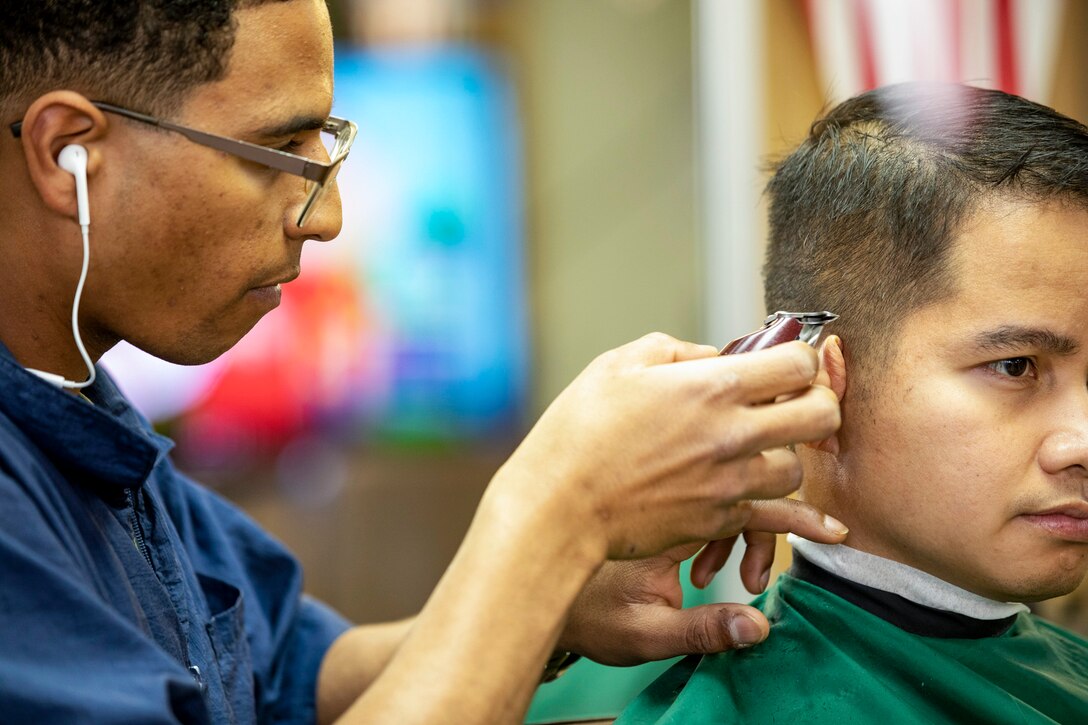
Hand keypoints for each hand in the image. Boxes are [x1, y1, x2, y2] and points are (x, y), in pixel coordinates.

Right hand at [485, 333, 840, 561]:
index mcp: (710, 388)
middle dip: (818, 403)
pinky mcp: (717, 521)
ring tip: (755, 451)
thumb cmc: (579, 431)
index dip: (800, 358)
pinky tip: (764, 502)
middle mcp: (731, 435)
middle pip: (821, 416)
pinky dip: (763, 503)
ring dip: (783, 456)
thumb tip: (713, 357)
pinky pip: (764, 512)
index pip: (797, 363)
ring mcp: (728, 483)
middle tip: (794, 404)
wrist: (558, 506)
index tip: (786, 363)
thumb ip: (674, 351)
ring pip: (795, 471)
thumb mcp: (618, 365)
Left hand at [557, 498, 847, 664]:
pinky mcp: (670, 510)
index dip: (772, 523)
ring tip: (743, 580)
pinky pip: (713, 505)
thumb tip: (758, 628)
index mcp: (667, 512)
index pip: (739, 494)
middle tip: (769, 565)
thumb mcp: (642, 629)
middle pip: (746, 477)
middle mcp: (674, 492)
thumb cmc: (586, 611)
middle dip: (770, 517)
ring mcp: (673, 496)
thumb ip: (700, 630)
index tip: (793, 552)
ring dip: (750, 528)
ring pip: (734, 486)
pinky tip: (717, 574)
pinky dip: (729, 534)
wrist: (539, 586)